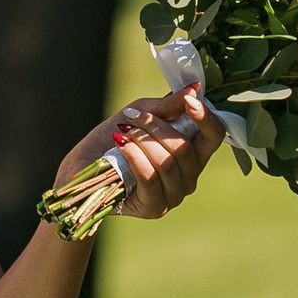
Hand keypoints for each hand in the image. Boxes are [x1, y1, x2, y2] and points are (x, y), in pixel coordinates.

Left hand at [57, 86, 222, 223]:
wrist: (83, 167)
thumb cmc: (114, 139)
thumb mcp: (140, 114)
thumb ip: (168, 106)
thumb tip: (194, 90)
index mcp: (193, 153)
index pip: (214, 137)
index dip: (206, 118)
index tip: (190, 102)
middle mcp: (189, 176)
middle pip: (184, 148)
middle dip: (156, 127)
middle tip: (131, 117)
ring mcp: (174, 195)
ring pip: (167, 162)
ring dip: (142, 141)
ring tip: (123, 133)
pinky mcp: (155, 207)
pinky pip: (150, 177)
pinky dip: (134, 157)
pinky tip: (121, 147)